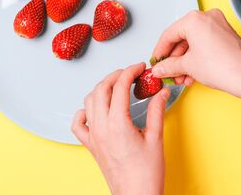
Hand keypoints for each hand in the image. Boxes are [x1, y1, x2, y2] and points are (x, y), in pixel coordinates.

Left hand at [71, 62, 169, 194]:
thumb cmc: (146, 173)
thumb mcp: (156, 138)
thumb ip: (156, 110)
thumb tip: (161, 92)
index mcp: (118, 124)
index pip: (119, 87)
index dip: (130, 71)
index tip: (139, 67)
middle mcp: (101, 127)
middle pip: (101, 89)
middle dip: (116, 75)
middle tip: (130, 72)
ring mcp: (93, 136)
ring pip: (89, 101)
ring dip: (102, 88)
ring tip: (117, 86)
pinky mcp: (91, 145)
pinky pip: (78, 123)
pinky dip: (85, 111)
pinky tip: (96, 109)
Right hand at [152, 9, 240, 101]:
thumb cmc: (222, 67)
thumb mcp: (187, 66)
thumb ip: (169, 66)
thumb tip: (160, 68)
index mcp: (194, 19)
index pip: (169, 35)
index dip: (159, 52)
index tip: (156, 62)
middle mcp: (207, 17)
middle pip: (182, 38)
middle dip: (174, 59)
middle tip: (168, 72)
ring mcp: (219, 24)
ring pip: (194, 43)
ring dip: (185, 61)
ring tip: (181, 77)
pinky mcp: (226, 34)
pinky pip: (205, 44)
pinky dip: (197, 58)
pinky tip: (192, 74)